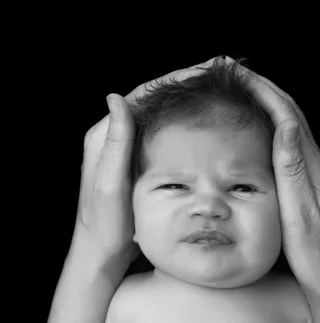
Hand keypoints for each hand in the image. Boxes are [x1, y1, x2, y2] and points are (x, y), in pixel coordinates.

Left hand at [72, 57, 219, 274]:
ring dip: (185, 103)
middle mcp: (113, 138)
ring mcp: (125, 150)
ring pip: (159, 116)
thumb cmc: (104, 225)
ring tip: (215, 93)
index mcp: (104, 136)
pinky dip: (182, 126)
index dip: (174, 79)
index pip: (142, 94)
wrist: (99, 253)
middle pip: (153, 100)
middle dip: (184, 85)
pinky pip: (161, 135)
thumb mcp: (110, 184)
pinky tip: (202, 128)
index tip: (204, 69)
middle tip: (217, 75)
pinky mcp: (136, 163)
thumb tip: (116, 98)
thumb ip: (116, 143)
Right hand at [226, 57, 319, 309]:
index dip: (263, 89)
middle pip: (290, 114)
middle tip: (234, 73)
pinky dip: (271, 127)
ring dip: (267, 104)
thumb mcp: (301, 214)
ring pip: (290, 127)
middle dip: (263, 88)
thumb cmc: (317, 255)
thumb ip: (294, 170)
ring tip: (243, 92)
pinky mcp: (308, 186)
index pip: (287, 115)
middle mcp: (315, 166)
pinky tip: (259, 132)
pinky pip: (288, 145)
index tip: (237, 72)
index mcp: (312, 168)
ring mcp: (313, 175)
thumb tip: (288, 125)